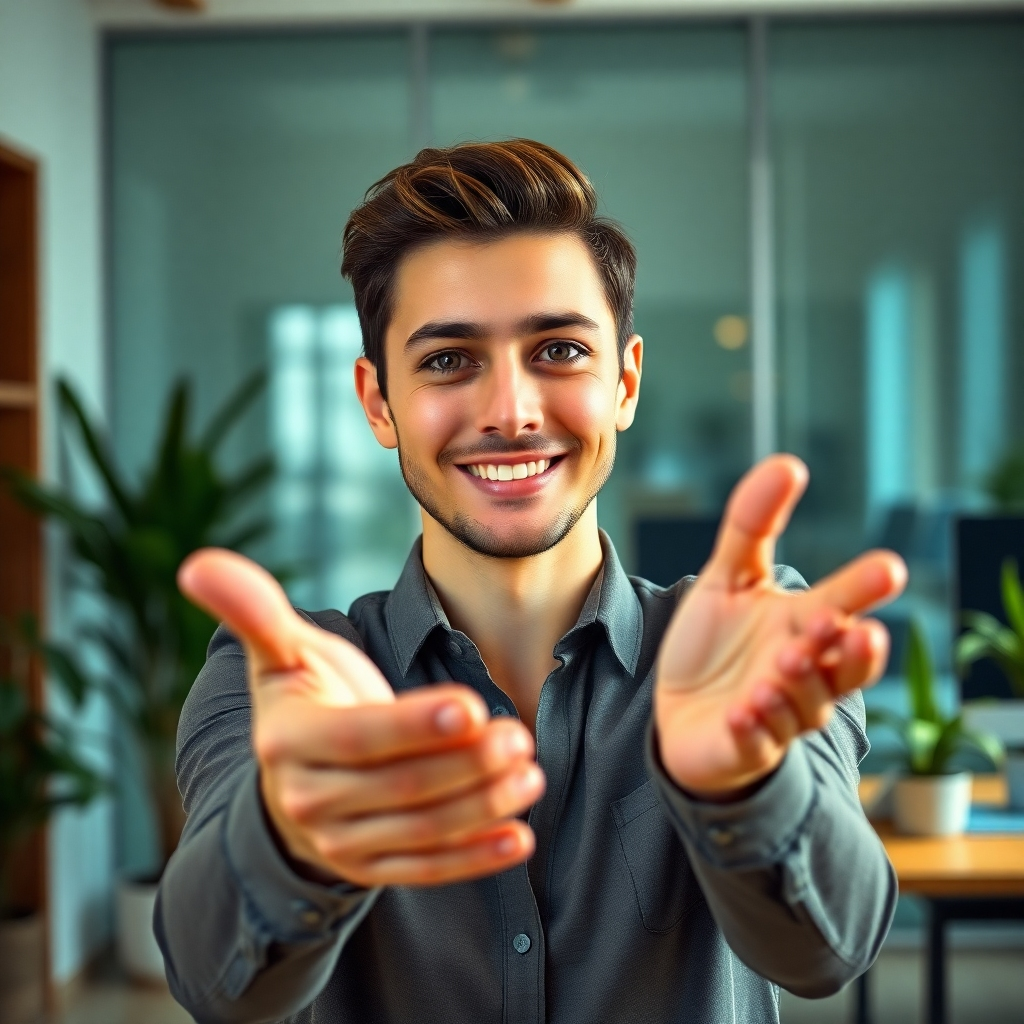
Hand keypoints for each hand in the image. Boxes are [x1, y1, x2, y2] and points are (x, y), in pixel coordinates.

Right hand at [178, 550, 544, 886]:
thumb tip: (198, 562)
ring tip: (530, 773)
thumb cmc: (304, 698)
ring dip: (482, 805)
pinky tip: (518, 840)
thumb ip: (254, 610)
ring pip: (420, 830)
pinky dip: (475, 857)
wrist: (294, 774)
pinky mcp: (372, 867)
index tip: (472, 707)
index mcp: (286, 741)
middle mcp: (308, 800)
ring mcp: (341, 842)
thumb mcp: (281, 653)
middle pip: (399, 786)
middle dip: (465, 762)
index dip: (413, 725)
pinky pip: (427, 868)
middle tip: (517, 733)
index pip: (358, 737)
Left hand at [654, 455, 906, 799]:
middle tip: (846, 626)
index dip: (863, 589)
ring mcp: (777, 713)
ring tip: (786, 663)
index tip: (888, 568)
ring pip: (806, 705)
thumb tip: (788, 463)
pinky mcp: (745, 745)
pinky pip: (757, 741)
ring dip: (798, 685)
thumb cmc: (714, 645)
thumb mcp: (727, 579)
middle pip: (843, 665)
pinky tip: (743, 712)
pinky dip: (755, 728)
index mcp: (802, 627)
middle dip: (851, 651)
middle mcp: (800, 671)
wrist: (679, 712)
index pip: (842, 605)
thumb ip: (751, 525)